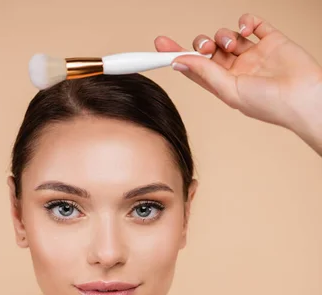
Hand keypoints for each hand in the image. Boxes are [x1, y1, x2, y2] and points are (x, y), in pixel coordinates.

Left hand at [155, 13, 321, 132]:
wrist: (303, 97)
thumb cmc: (269, 104)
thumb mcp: (230, 91)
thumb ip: (205, 73)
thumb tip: (178, 61)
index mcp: (223, 86)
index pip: (194, 69)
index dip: (176, 56)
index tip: (160, 44)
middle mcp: (236, 70)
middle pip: (209, 50)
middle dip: (202, 44)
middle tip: (206, 47)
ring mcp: (253, 54)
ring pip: (228, 35)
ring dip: (224, 34)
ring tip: (232, 43)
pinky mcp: (271, 40)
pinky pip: (252, 23)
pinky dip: (245, 21)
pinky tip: (246, 28)